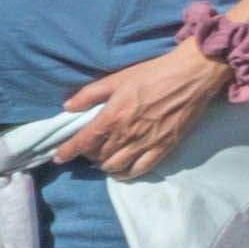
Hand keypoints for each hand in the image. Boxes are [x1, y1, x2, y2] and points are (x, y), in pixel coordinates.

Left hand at [63, 47, 229, 179]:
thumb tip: (67, 107)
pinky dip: (127, 174)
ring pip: (117, 165)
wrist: (191, 75)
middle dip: (88, 155)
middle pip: (99, 155)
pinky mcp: (164, 147)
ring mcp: (146, 143)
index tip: (57, 158)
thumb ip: (89, 94)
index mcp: (112, 116)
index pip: (84, 140)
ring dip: (105, 166)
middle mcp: (127, 134)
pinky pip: (141, 169)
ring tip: (103, 160)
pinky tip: (122, 172)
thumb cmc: (153, 73)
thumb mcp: (116, 78)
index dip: (68, 151)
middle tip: (88, 150)